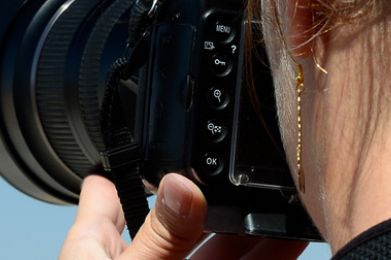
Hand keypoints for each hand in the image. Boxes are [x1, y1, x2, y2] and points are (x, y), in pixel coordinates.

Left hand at [60, 173, 308, 259]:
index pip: (107, 198)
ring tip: (295, 224)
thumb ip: (159, 238)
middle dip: (225, 210)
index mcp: (94, 255)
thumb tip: (181, 182)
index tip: (152, 143)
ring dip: (255, 247)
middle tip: (266, 188)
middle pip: (181, 230)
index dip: (125, 170)